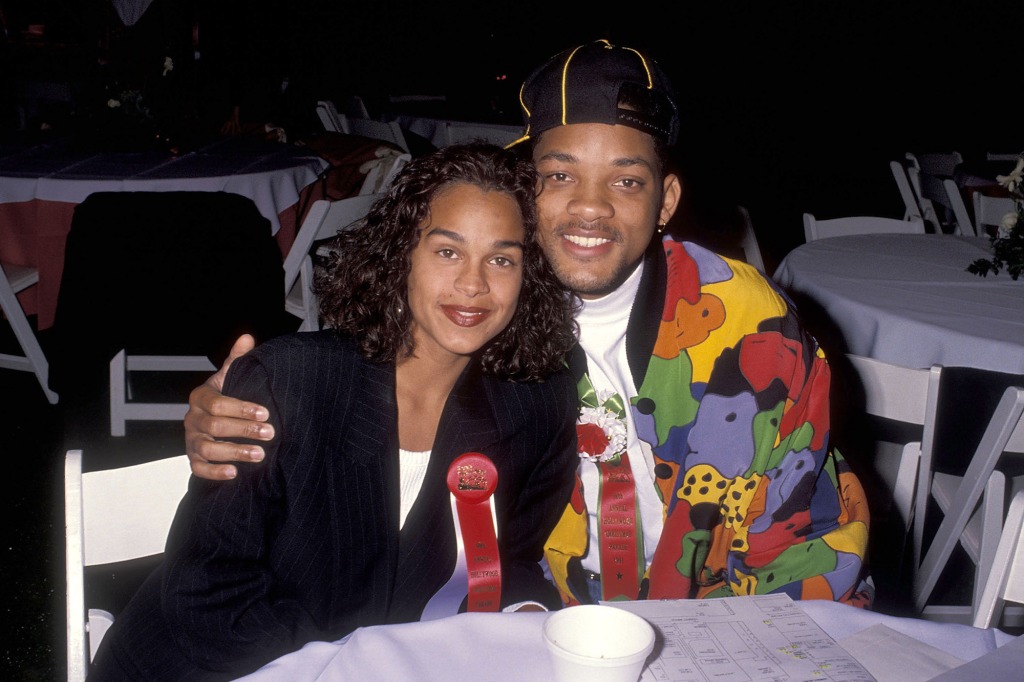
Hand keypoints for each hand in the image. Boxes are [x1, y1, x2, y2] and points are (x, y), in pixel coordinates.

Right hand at [185, 334, 273, 479]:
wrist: (213, 421)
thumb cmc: (225, 397)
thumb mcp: (230, 377)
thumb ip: (237, 359)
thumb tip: (247, 338)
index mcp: (200, 397)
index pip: (217, 403)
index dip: (241, 408)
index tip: (266, 412)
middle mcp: (192, 419)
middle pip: (215, 426)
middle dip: (244, 430)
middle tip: (271, 433)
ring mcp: (191, 441)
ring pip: (208, 449)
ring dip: (235, 452)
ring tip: (260, 455)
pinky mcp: (194, 459)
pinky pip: (199, 469)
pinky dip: (215, 472)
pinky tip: (235, 473)